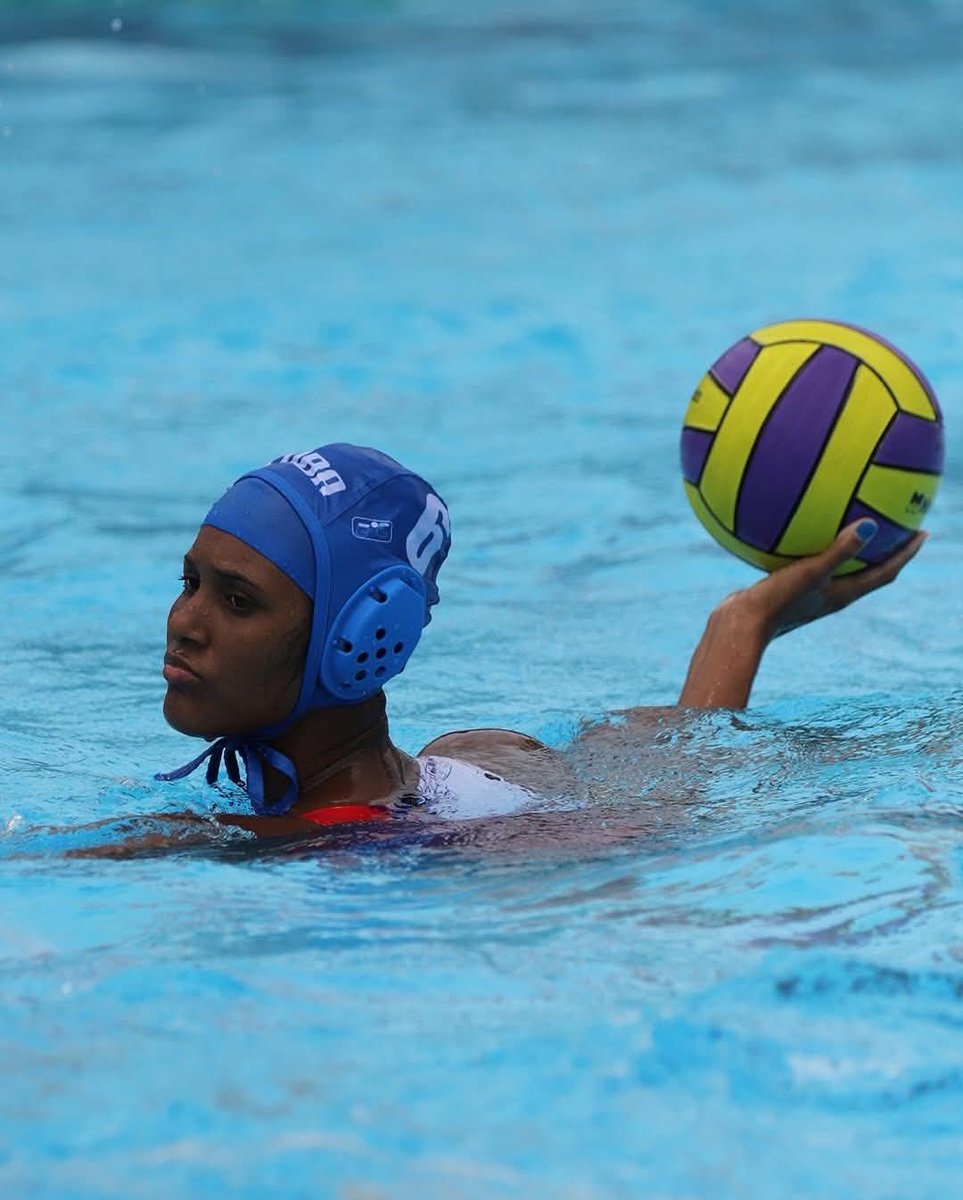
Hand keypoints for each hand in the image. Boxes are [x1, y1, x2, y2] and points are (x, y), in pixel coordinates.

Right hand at [678, 519, 926, 708]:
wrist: (738, 626)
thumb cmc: (777, 603)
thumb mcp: (810, 573)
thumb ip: (839, 550)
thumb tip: (870, 525)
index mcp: (844, 594)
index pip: (886, 572)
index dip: (907, 554)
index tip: (923, 532)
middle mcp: (831, 595)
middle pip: (869, 570)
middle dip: (887, 549)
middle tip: (899, 524)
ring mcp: (810, 593)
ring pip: (839, 567)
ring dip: (852, 549)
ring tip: (855, 522)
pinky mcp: (788, 588)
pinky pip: (809, 562)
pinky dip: (813, 545)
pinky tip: (798, 525)